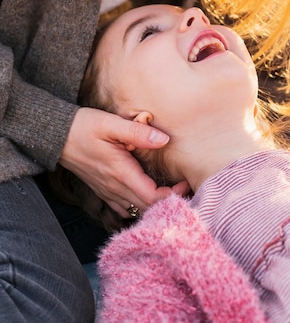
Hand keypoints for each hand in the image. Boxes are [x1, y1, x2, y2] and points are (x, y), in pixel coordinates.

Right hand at [59, 107, 189, 216]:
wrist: (57, 136)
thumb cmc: (84, 126)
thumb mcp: (111, 124)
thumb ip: (138, 133)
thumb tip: (164, 139)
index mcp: (121, 174)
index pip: (153, 198)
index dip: (173, 195)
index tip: (185, 182)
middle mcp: (115, 188)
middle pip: (148, 208)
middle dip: (170, 202)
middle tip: (186, 189)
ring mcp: (108, 192)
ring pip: (136, 210)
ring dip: (155, 205)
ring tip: (172, 193)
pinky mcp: (103, 190)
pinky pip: (124, 208)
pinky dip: (139, 206)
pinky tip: (148, 196)